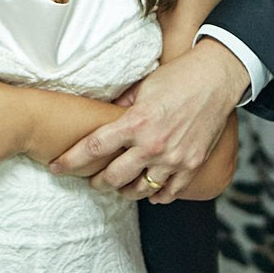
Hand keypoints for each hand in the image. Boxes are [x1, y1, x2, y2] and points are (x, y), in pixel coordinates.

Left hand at [49, 39, 244, 202]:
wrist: (217, 79)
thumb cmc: (178, 77)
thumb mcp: (142, 86)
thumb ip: (120, 105)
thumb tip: (99, 115)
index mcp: (136, 122)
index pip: (94, 147)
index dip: (71, 160)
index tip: (57, 167)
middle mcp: (153, 145)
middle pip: (114, 177)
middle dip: (97, 182)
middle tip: (92, 180)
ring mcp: (174, 159)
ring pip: (139, 190)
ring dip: (125, 191)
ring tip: (119, 187)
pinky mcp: (191, 165)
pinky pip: (168, 192)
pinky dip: (155, 195)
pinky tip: (149, 192)